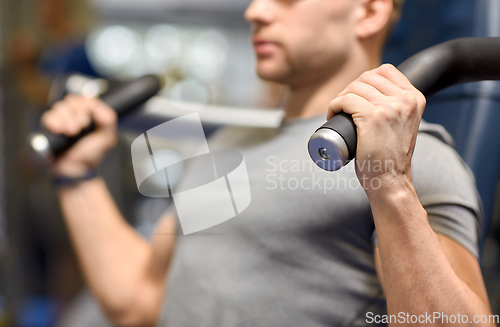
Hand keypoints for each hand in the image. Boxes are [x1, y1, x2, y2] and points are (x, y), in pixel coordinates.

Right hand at [41, 95, 117, 176]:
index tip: (88, 120)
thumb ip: (107, 118)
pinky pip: (49, 117)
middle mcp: (74, 115)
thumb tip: (94, 102)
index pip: (85, 98)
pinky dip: (55, 124)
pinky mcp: (47, 128)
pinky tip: (60, 132)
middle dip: (78, 116)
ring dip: (67, 121)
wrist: (75, 170)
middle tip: (80, 129)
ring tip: (71, 134)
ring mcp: (60, 120)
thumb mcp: (107, 137)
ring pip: (60, 108)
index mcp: (88, 115)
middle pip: (72, 101)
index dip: (86, 106)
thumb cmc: (91, 154)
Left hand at [327, 64, 425, 194]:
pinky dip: (334, 105)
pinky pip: (345, 100)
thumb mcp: (403, 124)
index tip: (356, 96)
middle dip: (351, 89)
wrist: (390, 180)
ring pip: (355, 88)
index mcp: (415, 98)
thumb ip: (398, 108)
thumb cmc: (390, 157)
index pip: (385, 71)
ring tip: (338, 112)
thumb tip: (374, 93)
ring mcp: (390, 107)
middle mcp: (405, 99)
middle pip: (367, 77)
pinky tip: (332, 115)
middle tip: (343, 107)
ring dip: (341, 97)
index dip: (365, 80)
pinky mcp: (372, 117)